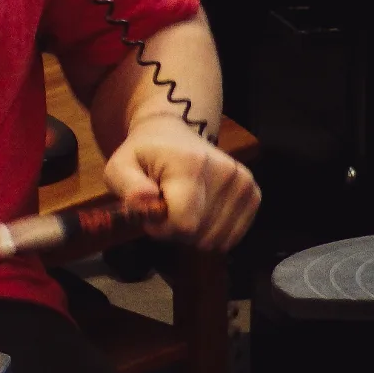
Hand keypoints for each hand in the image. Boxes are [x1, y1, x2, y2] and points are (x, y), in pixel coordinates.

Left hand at [103, 113, 259, 251]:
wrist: (173, 133)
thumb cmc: (143, 153)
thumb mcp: (119, 166)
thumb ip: (127, 187)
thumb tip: (146, 201)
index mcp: (192, 165)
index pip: (184, 223)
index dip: (162, 228)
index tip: (151, 211)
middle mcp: (226, 173)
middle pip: (200, 234)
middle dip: (176, 231)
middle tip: (165, 206)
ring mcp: (244, 183)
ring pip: (217, 240)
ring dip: (194, 233)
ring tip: (181, 207)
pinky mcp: (253, 194)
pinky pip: (232, 237)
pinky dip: (212, 232)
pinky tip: (200, 211)